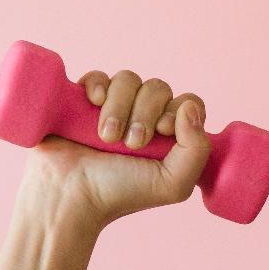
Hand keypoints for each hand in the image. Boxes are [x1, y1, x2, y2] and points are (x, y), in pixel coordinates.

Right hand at [20, 67, 210, 229]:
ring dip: (119, 108)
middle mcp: (145, 118)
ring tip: (107, 138)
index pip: (189, 102)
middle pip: (159, 88)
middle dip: (145, 113)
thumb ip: (197, 150)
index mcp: (171, 137)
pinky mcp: (85, 100)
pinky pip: (99, 76)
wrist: (71, 194)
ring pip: (128, 79)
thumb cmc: (122, 193)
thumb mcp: (173, 184)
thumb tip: (190, 106)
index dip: (179, 110)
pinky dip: (98, 86)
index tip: (163, 130)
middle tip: (132, 144)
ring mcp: (115, 107)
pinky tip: (94, 104)